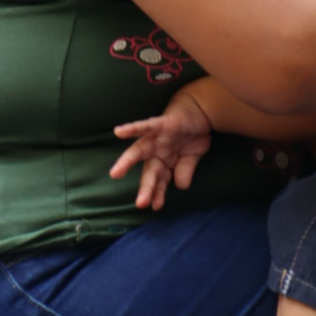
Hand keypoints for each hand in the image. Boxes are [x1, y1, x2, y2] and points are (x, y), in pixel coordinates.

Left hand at [110, 90, 213, 209]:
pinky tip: (119, 132)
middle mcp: (157, 151)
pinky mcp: (161, 123)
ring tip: (115, 173)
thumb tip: (181, 187)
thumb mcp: (193, 156)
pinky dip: (133, 128)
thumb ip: (185, 170)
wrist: (200, 109)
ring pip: (139, 151)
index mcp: (165, 160)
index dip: (158, 193)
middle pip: (150, 171)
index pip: (160, 180)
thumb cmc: (192, 133)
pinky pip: (146, 126)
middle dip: (147, 187)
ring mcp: (157, 137)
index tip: (156, 207)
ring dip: (127, 162)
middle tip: (141, 203)